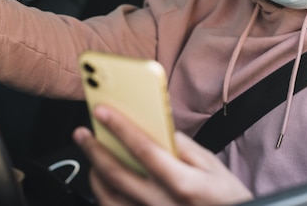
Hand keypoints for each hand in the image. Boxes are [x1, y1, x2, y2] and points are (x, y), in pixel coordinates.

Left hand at [73, 105, 252, 205]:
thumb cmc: (224, 197)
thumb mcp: (212, 166)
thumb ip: (184, 146)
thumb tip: (159, 128)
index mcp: (181, 183)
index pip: (143, 149)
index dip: (120, 127)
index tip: (102, 111)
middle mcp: (160, 203)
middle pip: (117, 173)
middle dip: (94, 149)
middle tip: (81, 132)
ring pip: (108, 197)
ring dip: (94, 173)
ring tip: (92, 155)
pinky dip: (103, 194)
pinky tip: (103, 181)